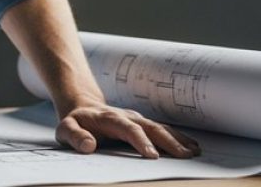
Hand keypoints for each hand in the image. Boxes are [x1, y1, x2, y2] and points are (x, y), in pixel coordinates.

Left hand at [56, 100, 201, 158]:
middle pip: (151, 128)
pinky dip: (178, 138)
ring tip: (194, 152)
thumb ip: (75, 136)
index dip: (141, 141)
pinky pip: (163, 130)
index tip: (153, 156)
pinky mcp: (143, 124)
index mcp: (110, 119)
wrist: (82, 106)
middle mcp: (128, 117)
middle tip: (185, 156)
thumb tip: (88, 146)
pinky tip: (192, 147)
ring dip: (178, 139)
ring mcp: (137, 120)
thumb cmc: (75, 121)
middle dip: (169, 141)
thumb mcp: (66, 128)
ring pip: (161, 128)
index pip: (128, 129)